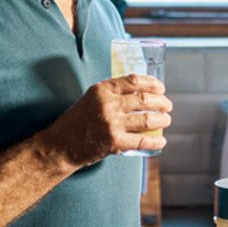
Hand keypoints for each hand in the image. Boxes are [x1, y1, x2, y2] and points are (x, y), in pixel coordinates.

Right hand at [41, 74, 172, 168]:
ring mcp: (111, 123)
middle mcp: (107, 104)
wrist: (60, 146)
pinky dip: (155, 141)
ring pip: (147, 119)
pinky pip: (142, 141)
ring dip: (162, 120)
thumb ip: (111, 94)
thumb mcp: (90, 99)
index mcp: (102, 89)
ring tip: (166, 120)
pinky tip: (161, 141)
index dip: (152, 83)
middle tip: (167, 106)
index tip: (161, 88)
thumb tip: (140, 93)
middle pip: (144, 99)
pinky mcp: (114, 142)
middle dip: (162, 102)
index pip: (134, 81)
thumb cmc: (76, 121)